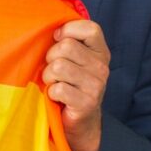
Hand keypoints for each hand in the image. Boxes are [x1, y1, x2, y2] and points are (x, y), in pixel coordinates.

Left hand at [44, 19, 109, 150]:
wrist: (81, 123)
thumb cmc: (71, 86)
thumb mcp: (75, 61)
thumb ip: (69, 42)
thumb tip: (50, 27)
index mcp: (100, 52)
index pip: (89, 28)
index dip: (68, 30)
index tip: (58, 40)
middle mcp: (102, 67)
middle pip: (66, 47)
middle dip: (51, 57)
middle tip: (53, 69)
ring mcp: (96, 85)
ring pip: (58, 67)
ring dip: (49, 77)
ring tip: (53, 83)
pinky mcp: (86, 102)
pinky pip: (58, 88)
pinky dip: (51, 93)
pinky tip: (56, 97)